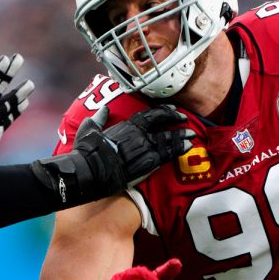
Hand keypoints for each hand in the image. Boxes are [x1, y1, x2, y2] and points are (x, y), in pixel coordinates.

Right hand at [75, 105, 194, 192]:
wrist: (91, 171)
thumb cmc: (88, 151)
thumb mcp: (89, 129)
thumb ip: (99, 118)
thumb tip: (103, 110)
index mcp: (127, 126)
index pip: (149, 114)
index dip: (163, 110)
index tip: (172, 108)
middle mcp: (138, 134)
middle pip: (162, 124)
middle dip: (175, 120)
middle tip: (185, 119)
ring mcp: (145, 148)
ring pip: (167, 140)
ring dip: (180, 137)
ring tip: (191, 135)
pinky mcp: (148, 163)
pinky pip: (167, 155)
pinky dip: (178, 150)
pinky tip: (186, 148)